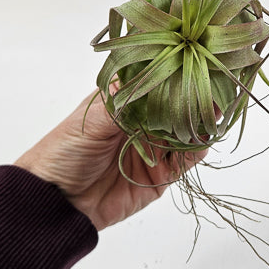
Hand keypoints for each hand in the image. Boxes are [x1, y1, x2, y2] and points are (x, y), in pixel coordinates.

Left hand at [14, 90, 206, 230]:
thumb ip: (126, 100)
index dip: (175, 75)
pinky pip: (184, 162)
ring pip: (185, 132)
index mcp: (125, 102)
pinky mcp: (159, 176)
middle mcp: (142, 122)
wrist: (54, 204)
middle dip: (195, 98)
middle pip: (176, 106)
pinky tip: (202, 140)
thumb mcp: (92, 119)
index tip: (194, 65)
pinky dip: (196, 151)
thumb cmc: (64, 152)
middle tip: (214, 89)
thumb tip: (154, 74)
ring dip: (200, 123)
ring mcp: (153, 149)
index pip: (156, 82)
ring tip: (214, 112)